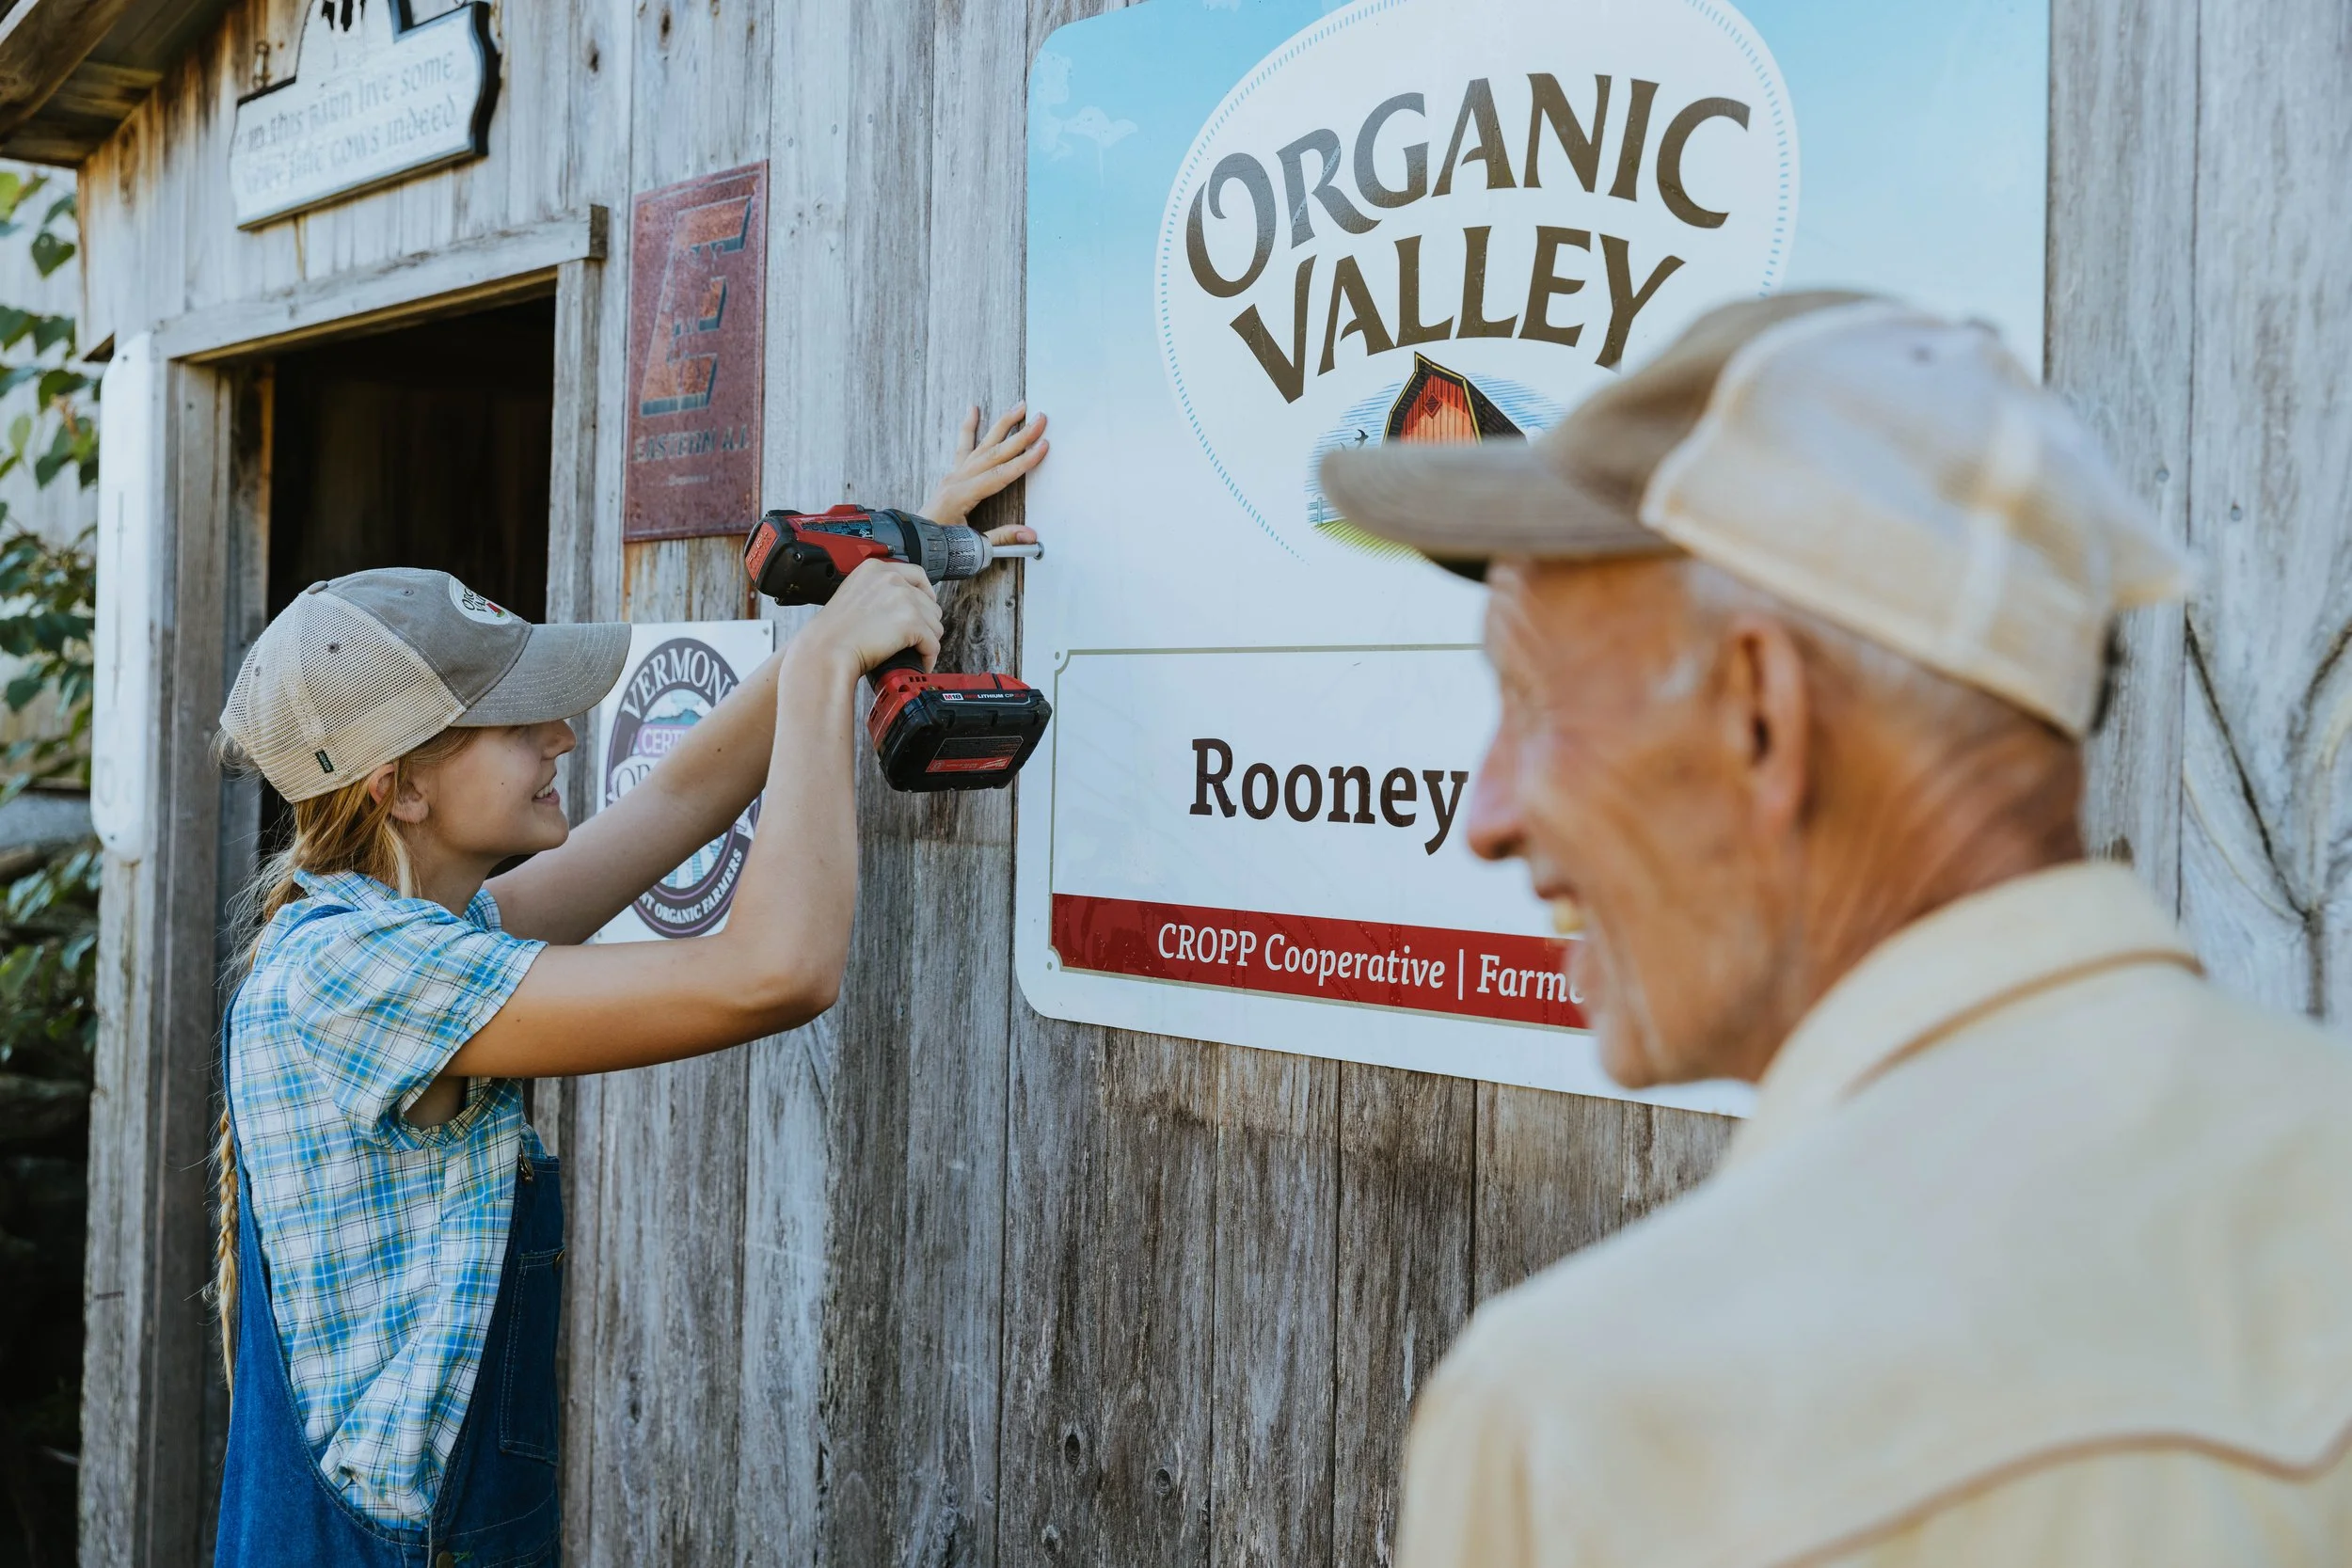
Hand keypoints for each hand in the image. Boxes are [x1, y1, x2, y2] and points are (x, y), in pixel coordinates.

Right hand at [796, 560, 942, 676]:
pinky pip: (933, 643)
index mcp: (875, 569)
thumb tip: (899, 605)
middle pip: (930, 602)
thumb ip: (876, 591)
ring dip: (927, 640)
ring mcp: (903, 598)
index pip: (917, 574)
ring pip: (935, 623)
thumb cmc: (833, 632)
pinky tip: (919, 662)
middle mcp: (891, 579)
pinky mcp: (911, 622)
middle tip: (915, 638)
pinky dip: (928, 656)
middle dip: (925, 623)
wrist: (826, 650)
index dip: (925, 594)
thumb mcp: (852, 594)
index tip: (923, 608)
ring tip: (915, 651)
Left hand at [922, 403, 1049, 538]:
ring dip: (1002, 424)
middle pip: (994, 453)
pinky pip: (963, 446)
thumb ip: (1002, 539)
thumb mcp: (973, 547)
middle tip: (1040, 419)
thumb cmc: (940, 547)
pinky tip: (973, 409)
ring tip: (1019, 406)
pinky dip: (968, 427)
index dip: (1024, 461)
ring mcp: (953, 475)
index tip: (1043, 447)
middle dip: (1020, 435)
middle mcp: (956, 479)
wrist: (913, 546)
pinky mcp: (952, 476)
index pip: (1000, 474)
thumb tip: (1030, 535)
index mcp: (960, 495)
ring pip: (982, 444)